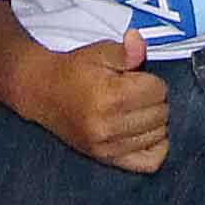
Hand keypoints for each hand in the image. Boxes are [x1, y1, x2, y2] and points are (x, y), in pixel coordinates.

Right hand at [30, 30, 171, 173]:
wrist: (43, 93)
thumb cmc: (74, 71)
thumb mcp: (100, 52)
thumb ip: (127, 50)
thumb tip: (139, 42)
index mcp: (109, 96)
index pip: (158, 90)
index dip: (151, 79)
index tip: (135, 78)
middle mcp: (108, 126)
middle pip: (161, 113)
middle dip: (154, 99)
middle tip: (135, 93)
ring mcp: (106, 147)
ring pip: (159, 135)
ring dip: (154, 121)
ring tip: (135, 109)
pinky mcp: (105, 159)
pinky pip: (150, 162)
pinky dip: (155, 146)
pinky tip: (143, 131)